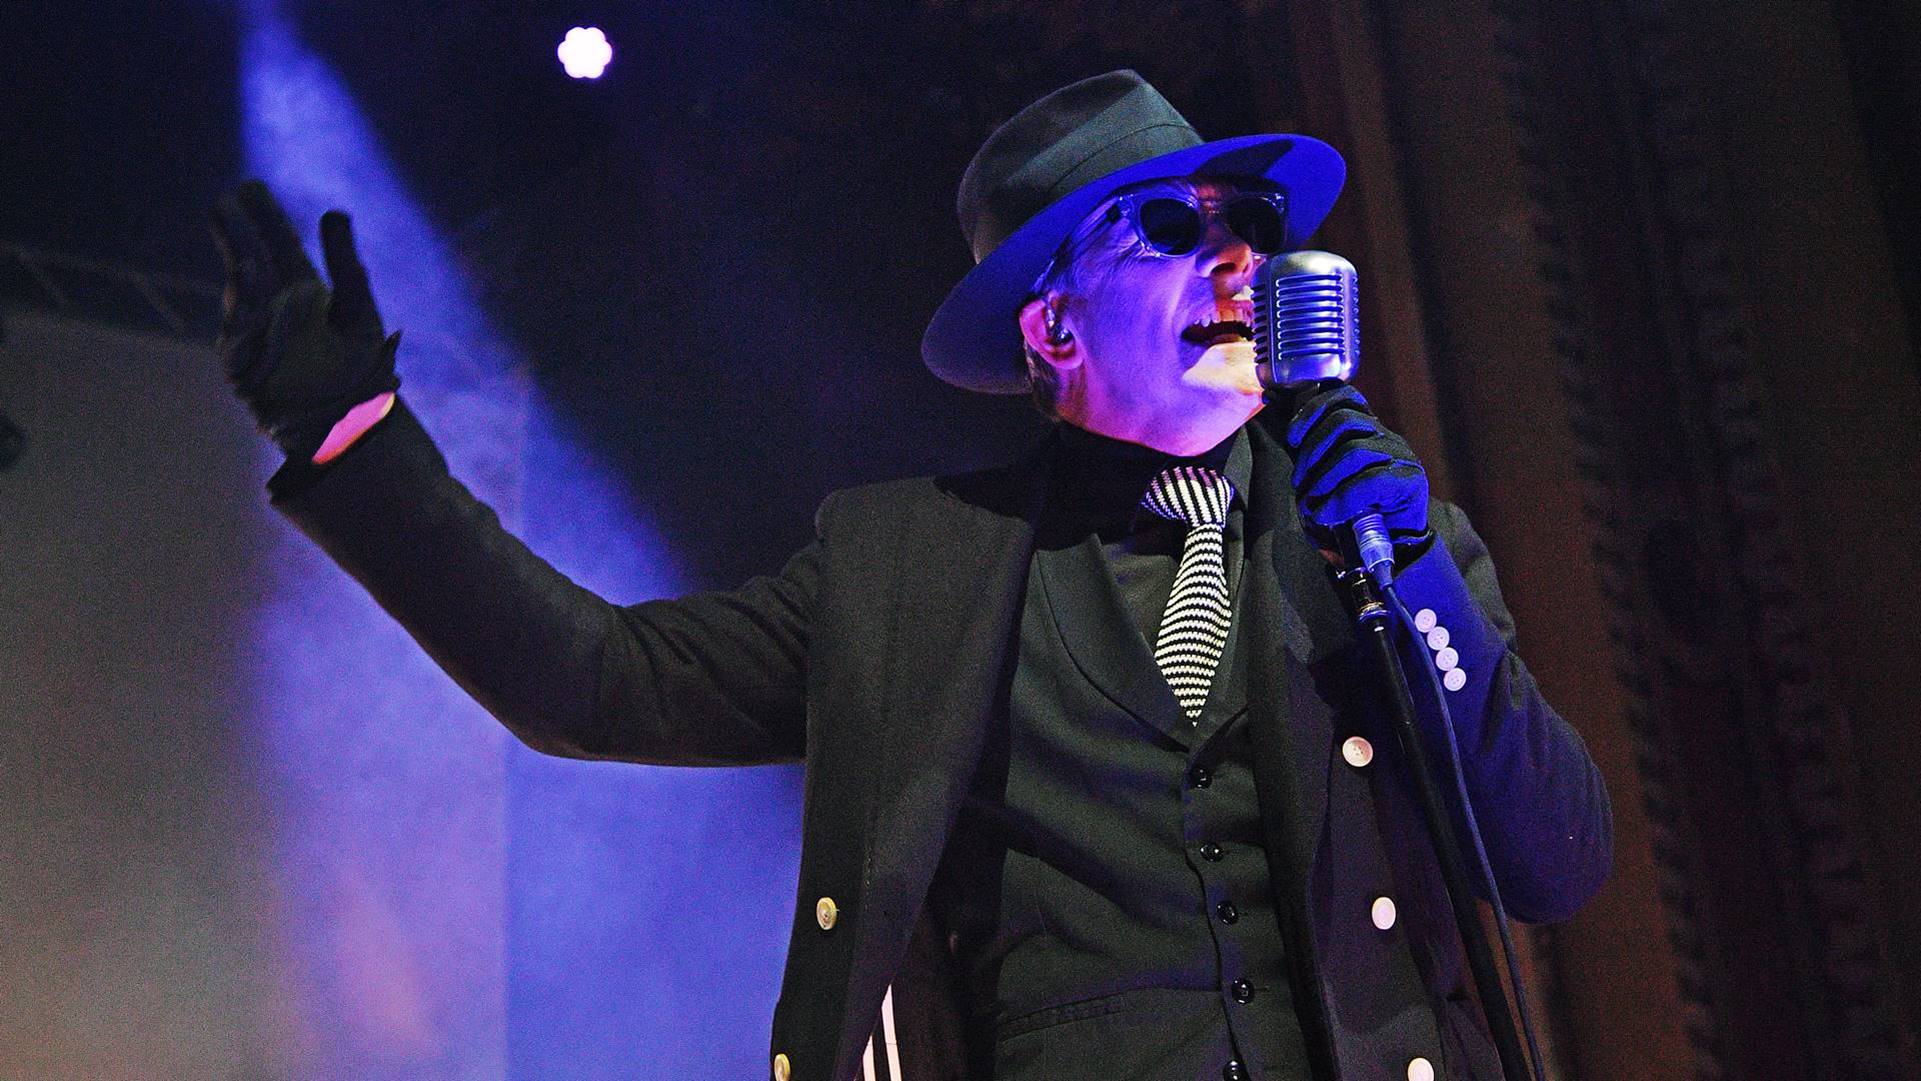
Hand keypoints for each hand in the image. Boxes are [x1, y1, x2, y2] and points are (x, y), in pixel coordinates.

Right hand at [209, 181, 399, 458]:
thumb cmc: (358, 366)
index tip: (250, 187)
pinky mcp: (244, 369)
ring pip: (241, 299)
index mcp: (304, 290)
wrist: (353, 421)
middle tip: (226, 201)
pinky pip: (238, 341)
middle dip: (237, 234)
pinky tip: (244, 292)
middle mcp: (274, 308)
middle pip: (250, 263)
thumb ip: (346, 264)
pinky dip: (242, 320)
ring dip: (240, 275)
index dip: (263, 217)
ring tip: (242, 249)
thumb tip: (335, 213)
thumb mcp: (358, 308)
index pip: (278, 245)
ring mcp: (255, 337)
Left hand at [1281, 382, 1428, 547]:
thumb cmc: (1353, 508)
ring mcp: (1401, 456)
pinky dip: (1340, 499)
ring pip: (1354, 451)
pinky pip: (1370, 481)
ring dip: (1324, 478)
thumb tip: (1271, 400)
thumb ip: (1308, 447)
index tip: (1292, 438)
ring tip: (1312, 502)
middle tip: (1299, 482)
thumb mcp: (1326, 473)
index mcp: (1368, 428)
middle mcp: (1386, 436)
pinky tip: (1325, 514)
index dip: (1313, 409)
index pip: (1343, 396)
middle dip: (1312, 451)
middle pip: (1343, 422)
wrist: (1391, 545)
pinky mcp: (1410, 481)